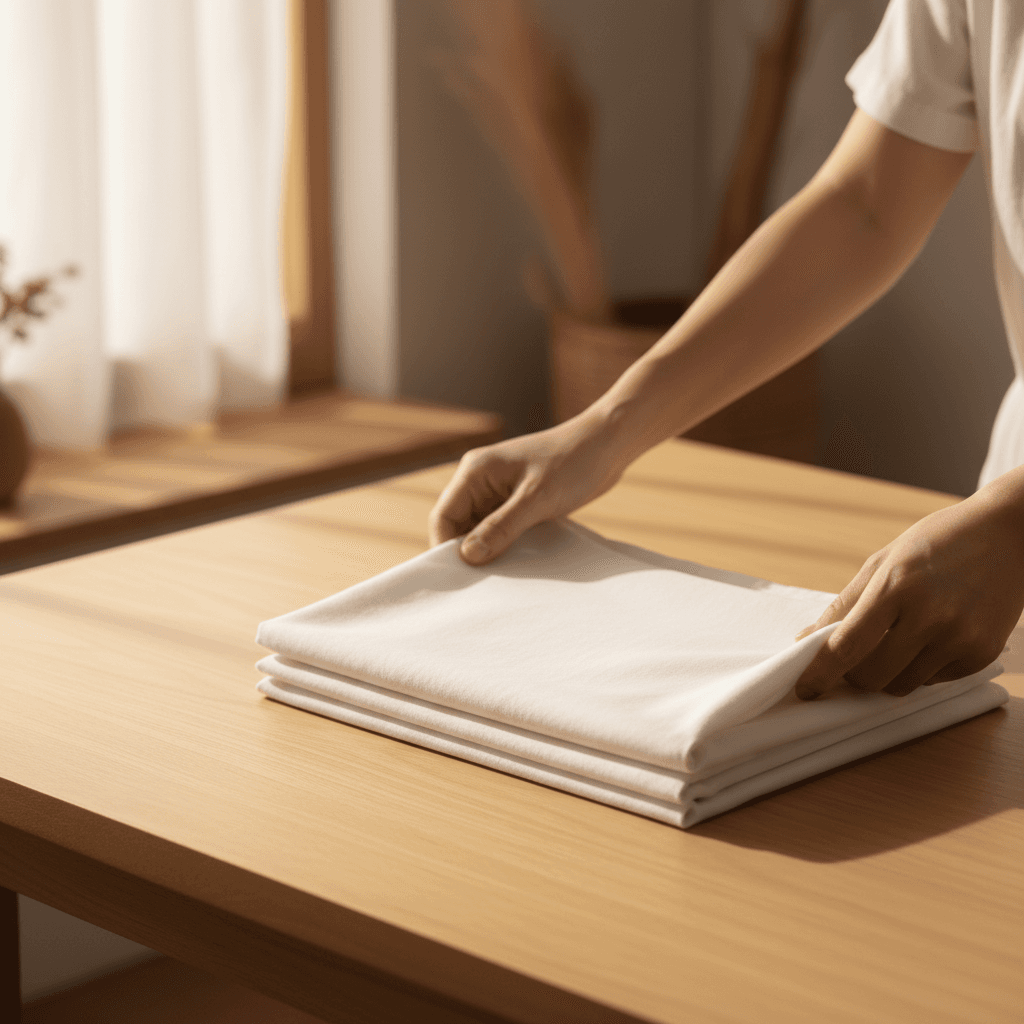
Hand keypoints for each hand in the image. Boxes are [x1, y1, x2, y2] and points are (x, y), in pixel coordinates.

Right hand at [428, 410, 625, 564]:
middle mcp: (481, 480)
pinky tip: (518, 562)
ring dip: (488, 551)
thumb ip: (500, 527)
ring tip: (502, 575)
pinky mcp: (517, 500)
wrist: (608, 445)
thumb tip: (467, 557)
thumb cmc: (573, 463)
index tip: (461, 579)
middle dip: (467, 553)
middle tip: (484, 583)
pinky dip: (504, 545)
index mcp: (475, 471)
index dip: (446, 548)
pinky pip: (499, 528)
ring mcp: (499, 490)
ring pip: (478, 530)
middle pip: (457, 526)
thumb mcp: (536, 499)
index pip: (443, 516)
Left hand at [793, 484, 1023, 699]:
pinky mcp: (982, 653)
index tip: (805, 688)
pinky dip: (920, 669)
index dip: (820, 673)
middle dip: (853, 675)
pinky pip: (934, 681)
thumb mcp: (883, 561)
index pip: (847, 646)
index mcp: (896, 586)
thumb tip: (806, 640)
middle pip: (872, 676)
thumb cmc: (936, 543)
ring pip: (902, 685)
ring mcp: (960, 637)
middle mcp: (931, 615)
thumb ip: (844, 604)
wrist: (1008, 534)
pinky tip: (929, 638)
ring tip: (895, 641)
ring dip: (887, 674)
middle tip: (853, 659)